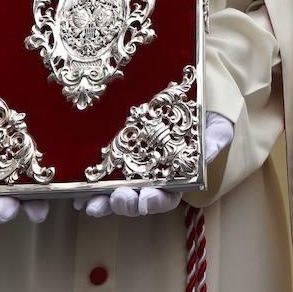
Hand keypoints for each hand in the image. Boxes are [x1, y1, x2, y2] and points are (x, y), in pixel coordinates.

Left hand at [75, 112, 233, 217]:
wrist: (186, 87)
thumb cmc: (205, 109)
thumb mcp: (215, 122)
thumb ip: (215, 139)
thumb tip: (208, 153)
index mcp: (175, 174)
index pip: (166, 196)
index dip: (156, 201)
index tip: (147, 199)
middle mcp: (150, 175)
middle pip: (137, 199)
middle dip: (126, 204)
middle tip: (118, 198)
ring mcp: (129, 166)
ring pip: (114, 192)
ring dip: (103, 202)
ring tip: (91, 204)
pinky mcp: (112, 153)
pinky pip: (98, 175)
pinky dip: (87, 188)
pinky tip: (76, 194)